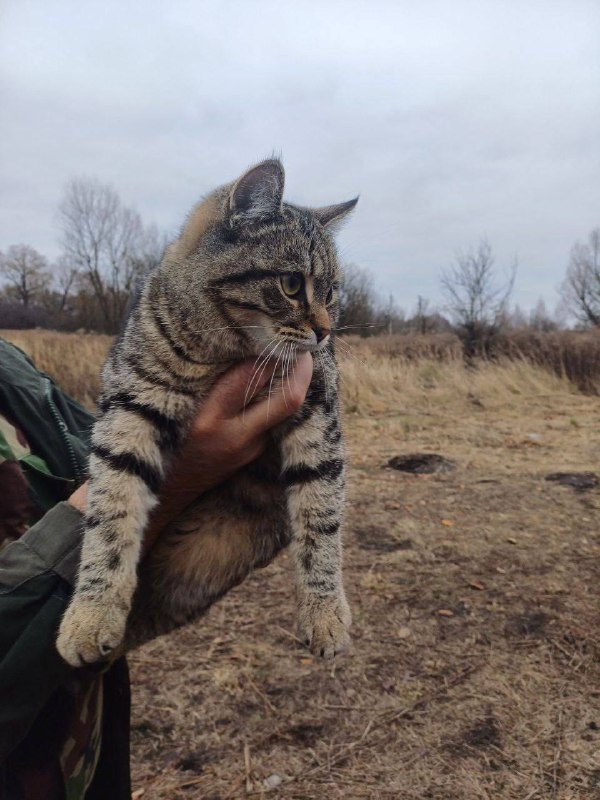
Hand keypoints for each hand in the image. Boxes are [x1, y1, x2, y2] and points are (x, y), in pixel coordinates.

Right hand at [68, 352, 312, 552]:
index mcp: (208, 418)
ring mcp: (250, 450)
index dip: (268, 354)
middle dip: (302, 371)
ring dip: (293, 384)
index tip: (277, 333)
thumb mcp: (178, 404)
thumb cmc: (165, 437)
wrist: (167, 489)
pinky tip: (280, 382)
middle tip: (305, 347)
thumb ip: (210, 379)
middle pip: (287, 400)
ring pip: (285, 410)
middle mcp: (235, 437)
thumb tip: (244, 346)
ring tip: (294, 357)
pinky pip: (275, 420)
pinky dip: (279, 399)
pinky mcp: (255, 455)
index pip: (250, 377)